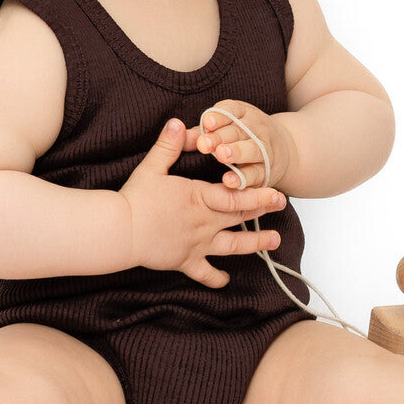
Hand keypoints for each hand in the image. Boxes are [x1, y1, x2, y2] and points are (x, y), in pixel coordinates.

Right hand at [120, 118, 286, 288]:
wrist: (120, 232)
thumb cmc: (135, 199)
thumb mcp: (152, 167)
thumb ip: (168, 145)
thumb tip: (178, 123)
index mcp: (198, 198)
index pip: (235, 195)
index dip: (258, 194)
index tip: (277, 193)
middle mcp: (204, 222)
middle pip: (239, 215)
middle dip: (263, 209)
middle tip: (283, 205)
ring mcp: (197, 244)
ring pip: (232, 245)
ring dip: (255, 243)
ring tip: (275, 240)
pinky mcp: (185, 261)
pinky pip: (204, 273)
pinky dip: (215, 278)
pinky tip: (225, 280)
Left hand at [197, 100, 295, 189]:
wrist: (287, 150)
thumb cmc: (244, 137)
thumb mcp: (227, 127)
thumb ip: (203, 132)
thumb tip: (175, 133)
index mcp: (243, 114)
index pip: (232, 110)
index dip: (219, 116)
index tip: (206, 122)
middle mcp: (256, 128)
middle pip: (239, 130)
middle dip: (222, 137)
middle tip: (205, 144)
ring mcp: (264, 148)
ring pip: (252, 149)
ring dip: (237, 152)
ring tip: (221, 156)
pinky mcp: (267, 170)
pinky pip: (256, 173)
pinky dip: (243, 177)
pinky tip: (229, 181)